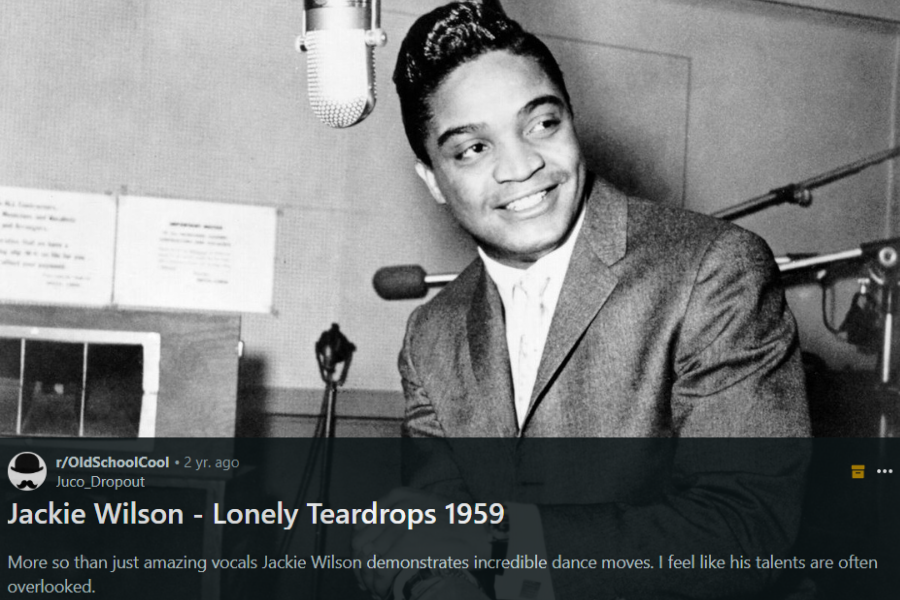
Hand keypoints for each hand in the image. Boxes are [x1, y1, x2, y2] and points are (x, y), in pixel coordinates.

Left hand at [351, 488, 491, 598]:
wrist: (481, 532)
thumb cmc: (459, 523)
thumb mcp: (428, 506)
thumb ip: (403, 514)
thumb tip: (379, 541)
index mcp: (399, 496)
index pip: (363, 521)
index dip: (359, 546)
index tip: (363, 562)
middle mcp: (396, 508)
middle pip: (361, 540)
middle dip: (360, 564)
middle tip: (366, 581)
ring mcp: (400, 526)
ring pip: (368, 557)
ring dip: (369, 577)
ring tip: (375, 588)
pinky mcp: (406, 546)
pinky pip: (380, 569)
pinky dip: (378, 584)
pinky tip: (383, 591)